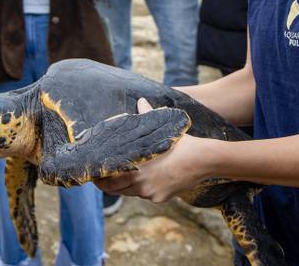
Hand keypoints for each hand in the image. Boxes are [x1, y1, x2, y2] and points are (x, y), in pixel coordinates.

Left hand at [95, 98, 214, 202]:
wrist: (203, 160)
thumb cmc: (181, 144)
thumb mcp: (162, 131)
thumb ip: (146, 116)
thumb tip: (140, 100)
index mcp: (136, 167)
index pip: (109, 179)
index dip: (100, 177)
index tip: (94, 173)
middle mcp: (141, 184)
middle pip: (115, 189)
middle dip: (108, 184)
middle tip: (101, 178)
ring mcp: (151, 193)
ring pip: (130, 192)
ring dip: (125, 186)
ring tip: (122, 174)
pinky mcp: (160, 198)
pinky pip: (145, 195)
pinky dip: (142, 188)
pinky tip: (146, 177)